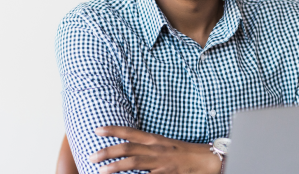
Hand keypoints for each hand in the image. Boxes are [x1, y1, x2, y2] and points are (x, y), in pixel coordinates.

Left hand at [89, 126, 221, 173]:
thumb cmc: (184, 153)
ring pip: (133, 162)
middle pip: (127, 148)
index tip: (97, 130)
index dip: (113, 130)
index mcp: (155, 139)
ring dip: (115, 166)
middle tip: (91, 156)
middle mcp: (155, 148)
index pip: (130, 132)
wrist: (206, 160)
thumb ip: (147, 146)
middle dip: (107, 151)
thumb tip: (130, 147)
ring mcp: (160, 162)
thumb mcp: (164, 145)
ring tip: (101, 170)